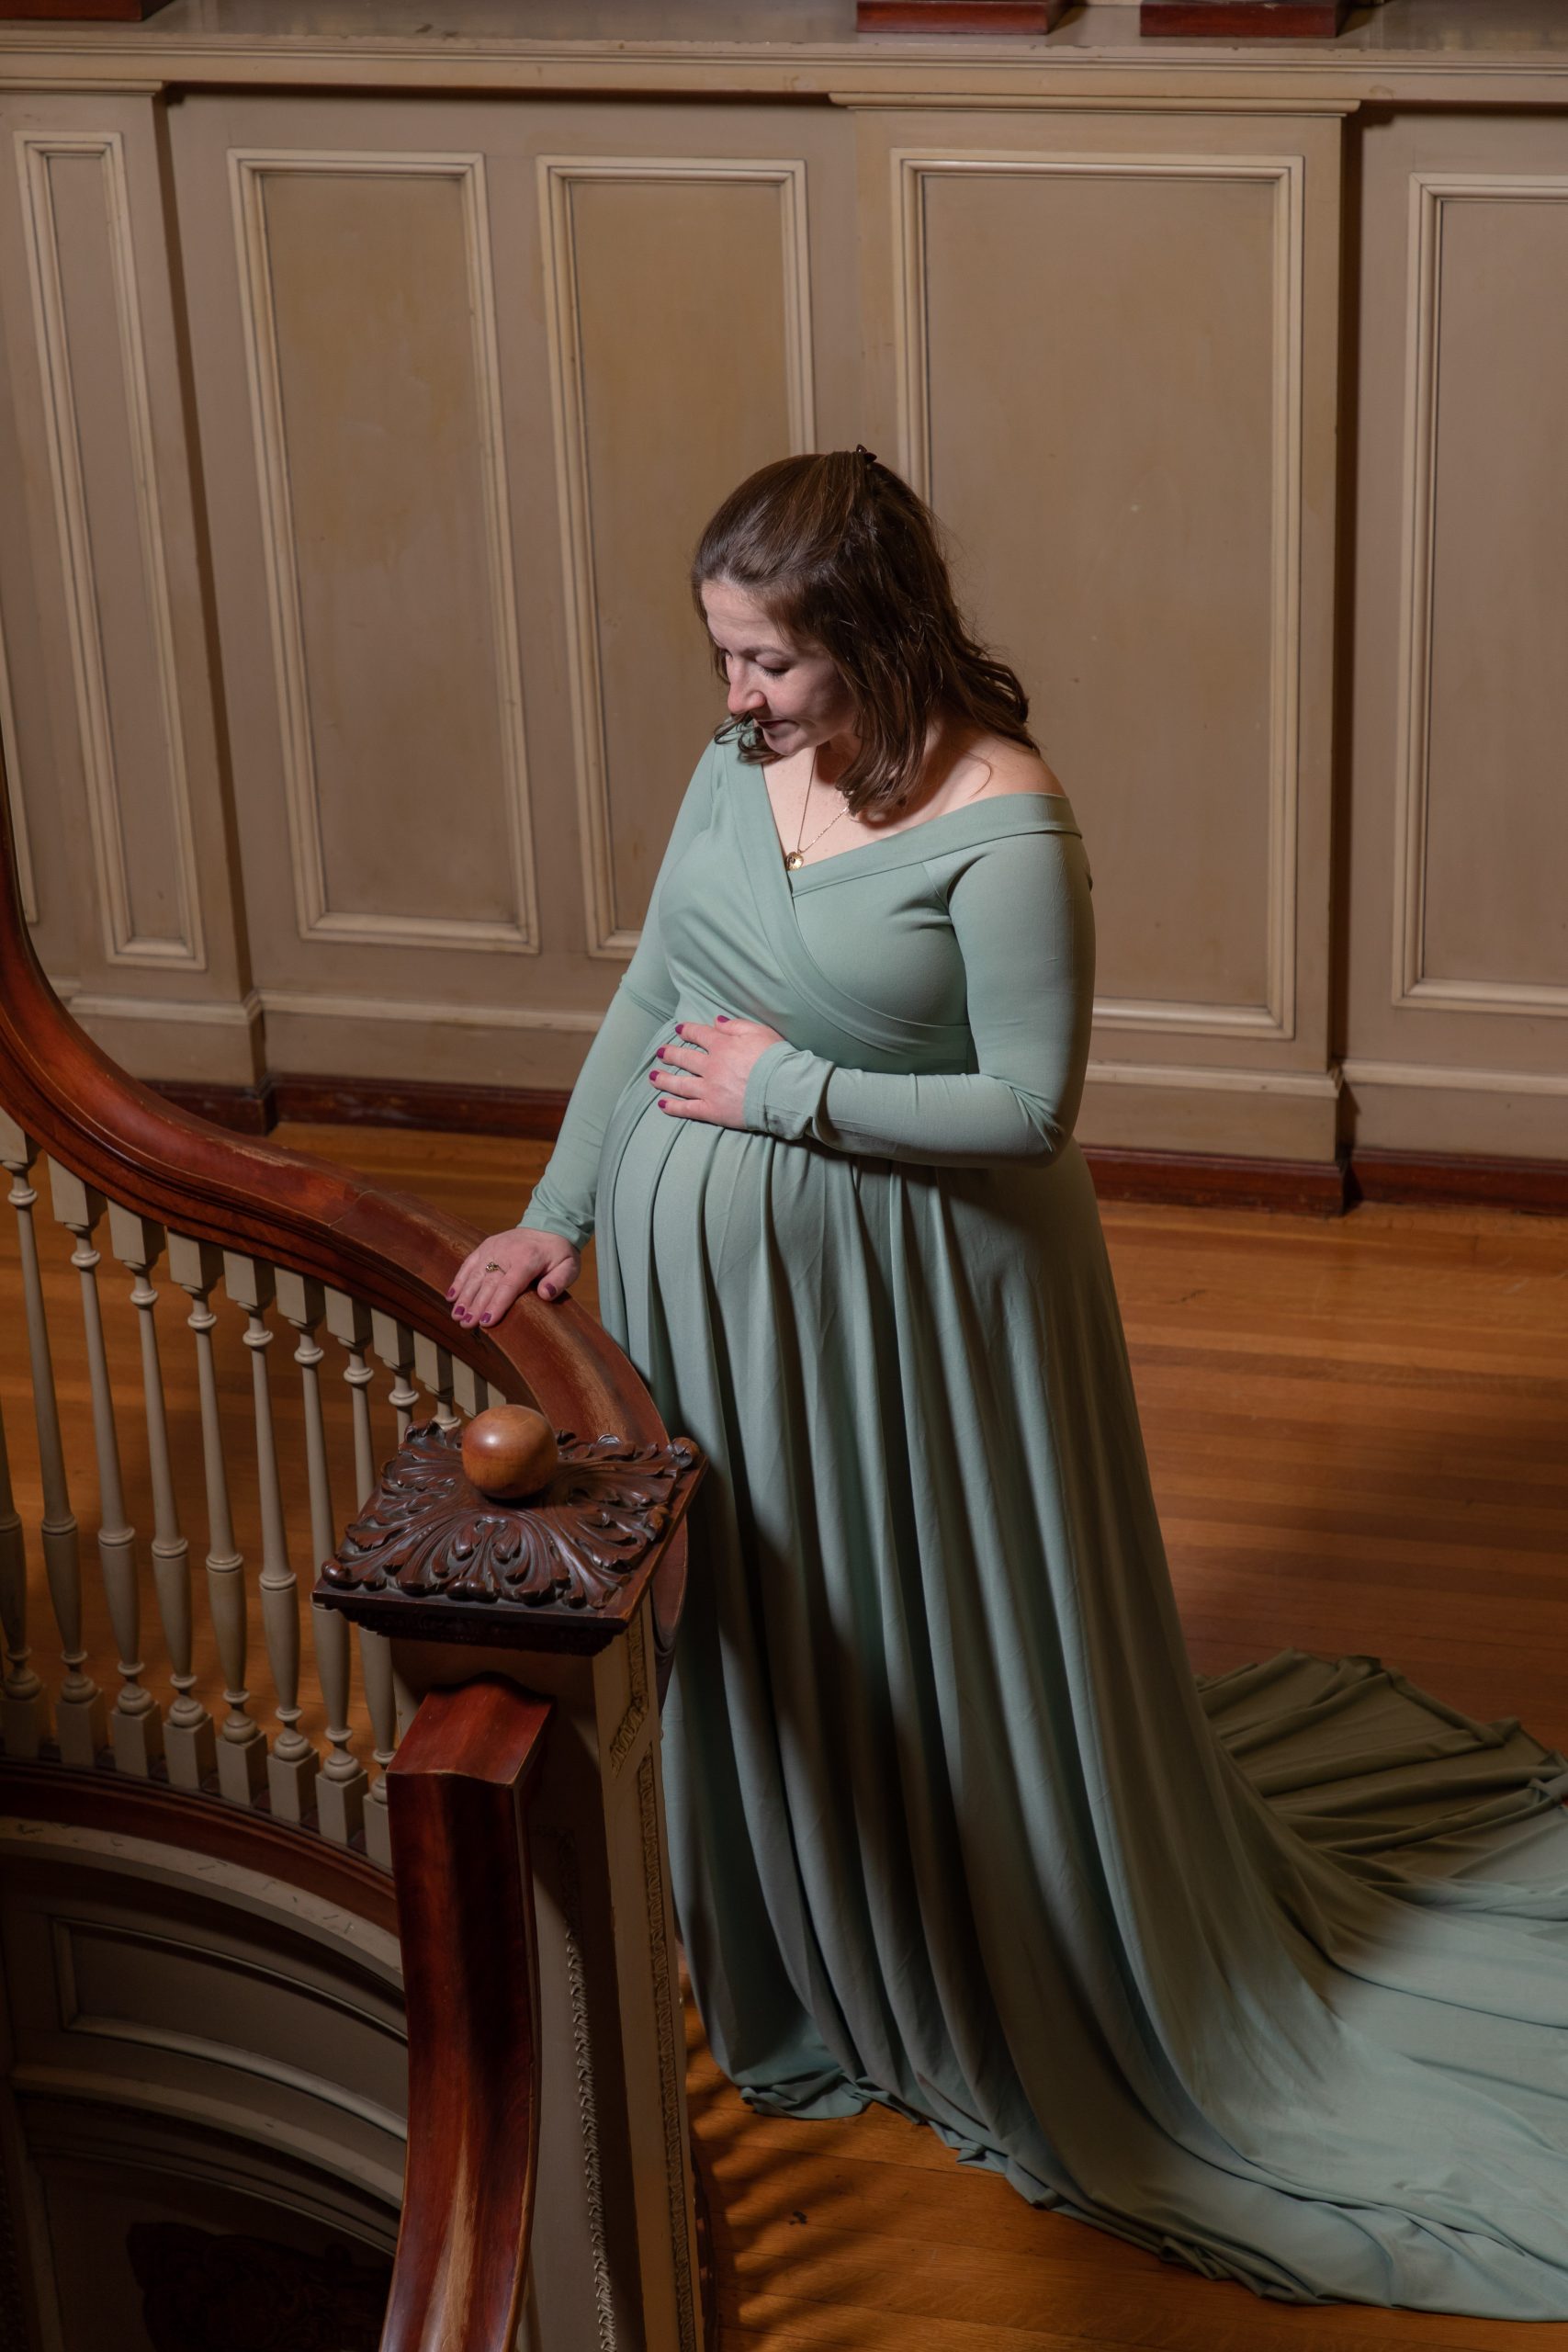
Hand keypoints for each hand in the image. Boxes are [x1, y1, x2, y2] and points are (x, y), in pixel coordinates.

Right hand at [448, 1227, 580, 1326]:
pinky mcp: (485, 1246)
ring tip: (456, 1316)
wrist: (548, 1227)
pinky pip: (469, 1264)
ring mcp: (493, 1248)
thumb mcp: (569, 1266)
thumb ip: (559, 1280)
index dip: (497, 1304)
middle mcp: (507, 1252)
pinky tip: (451, 1297)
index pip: (509, 1285)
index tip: (486, 1322)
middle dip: (476, 1305)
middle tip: (466, 1324)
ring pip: (475, 1274)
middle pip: (489, 1282)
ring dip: (464, 1296)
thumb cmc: (559, 1254)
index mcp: (528, 1259)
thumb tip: (546, 1294)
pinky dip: (459, 1281)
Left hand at [651, 1014, 786, 1129]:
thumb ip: (735, 1026)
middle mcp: (711, 1066)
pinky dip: (673, 1107)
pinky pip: (687, 1109)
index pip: (699, 1035)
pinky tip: (662, 1105)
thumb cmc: (776, 1058)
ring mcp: (709, 1089)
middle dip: (670, 1054)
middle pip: (684, 1059)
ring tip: (652, 1077)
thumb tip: (716, 1022)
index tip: (679, 1030)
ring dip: (664, 1079)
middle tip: (660, 1052)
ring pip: (680, 1084)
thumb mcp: (759, 1032)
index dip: (687, 1031)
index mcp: (722, 1046)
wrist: (784, 1088)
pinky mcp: (713, 1110)